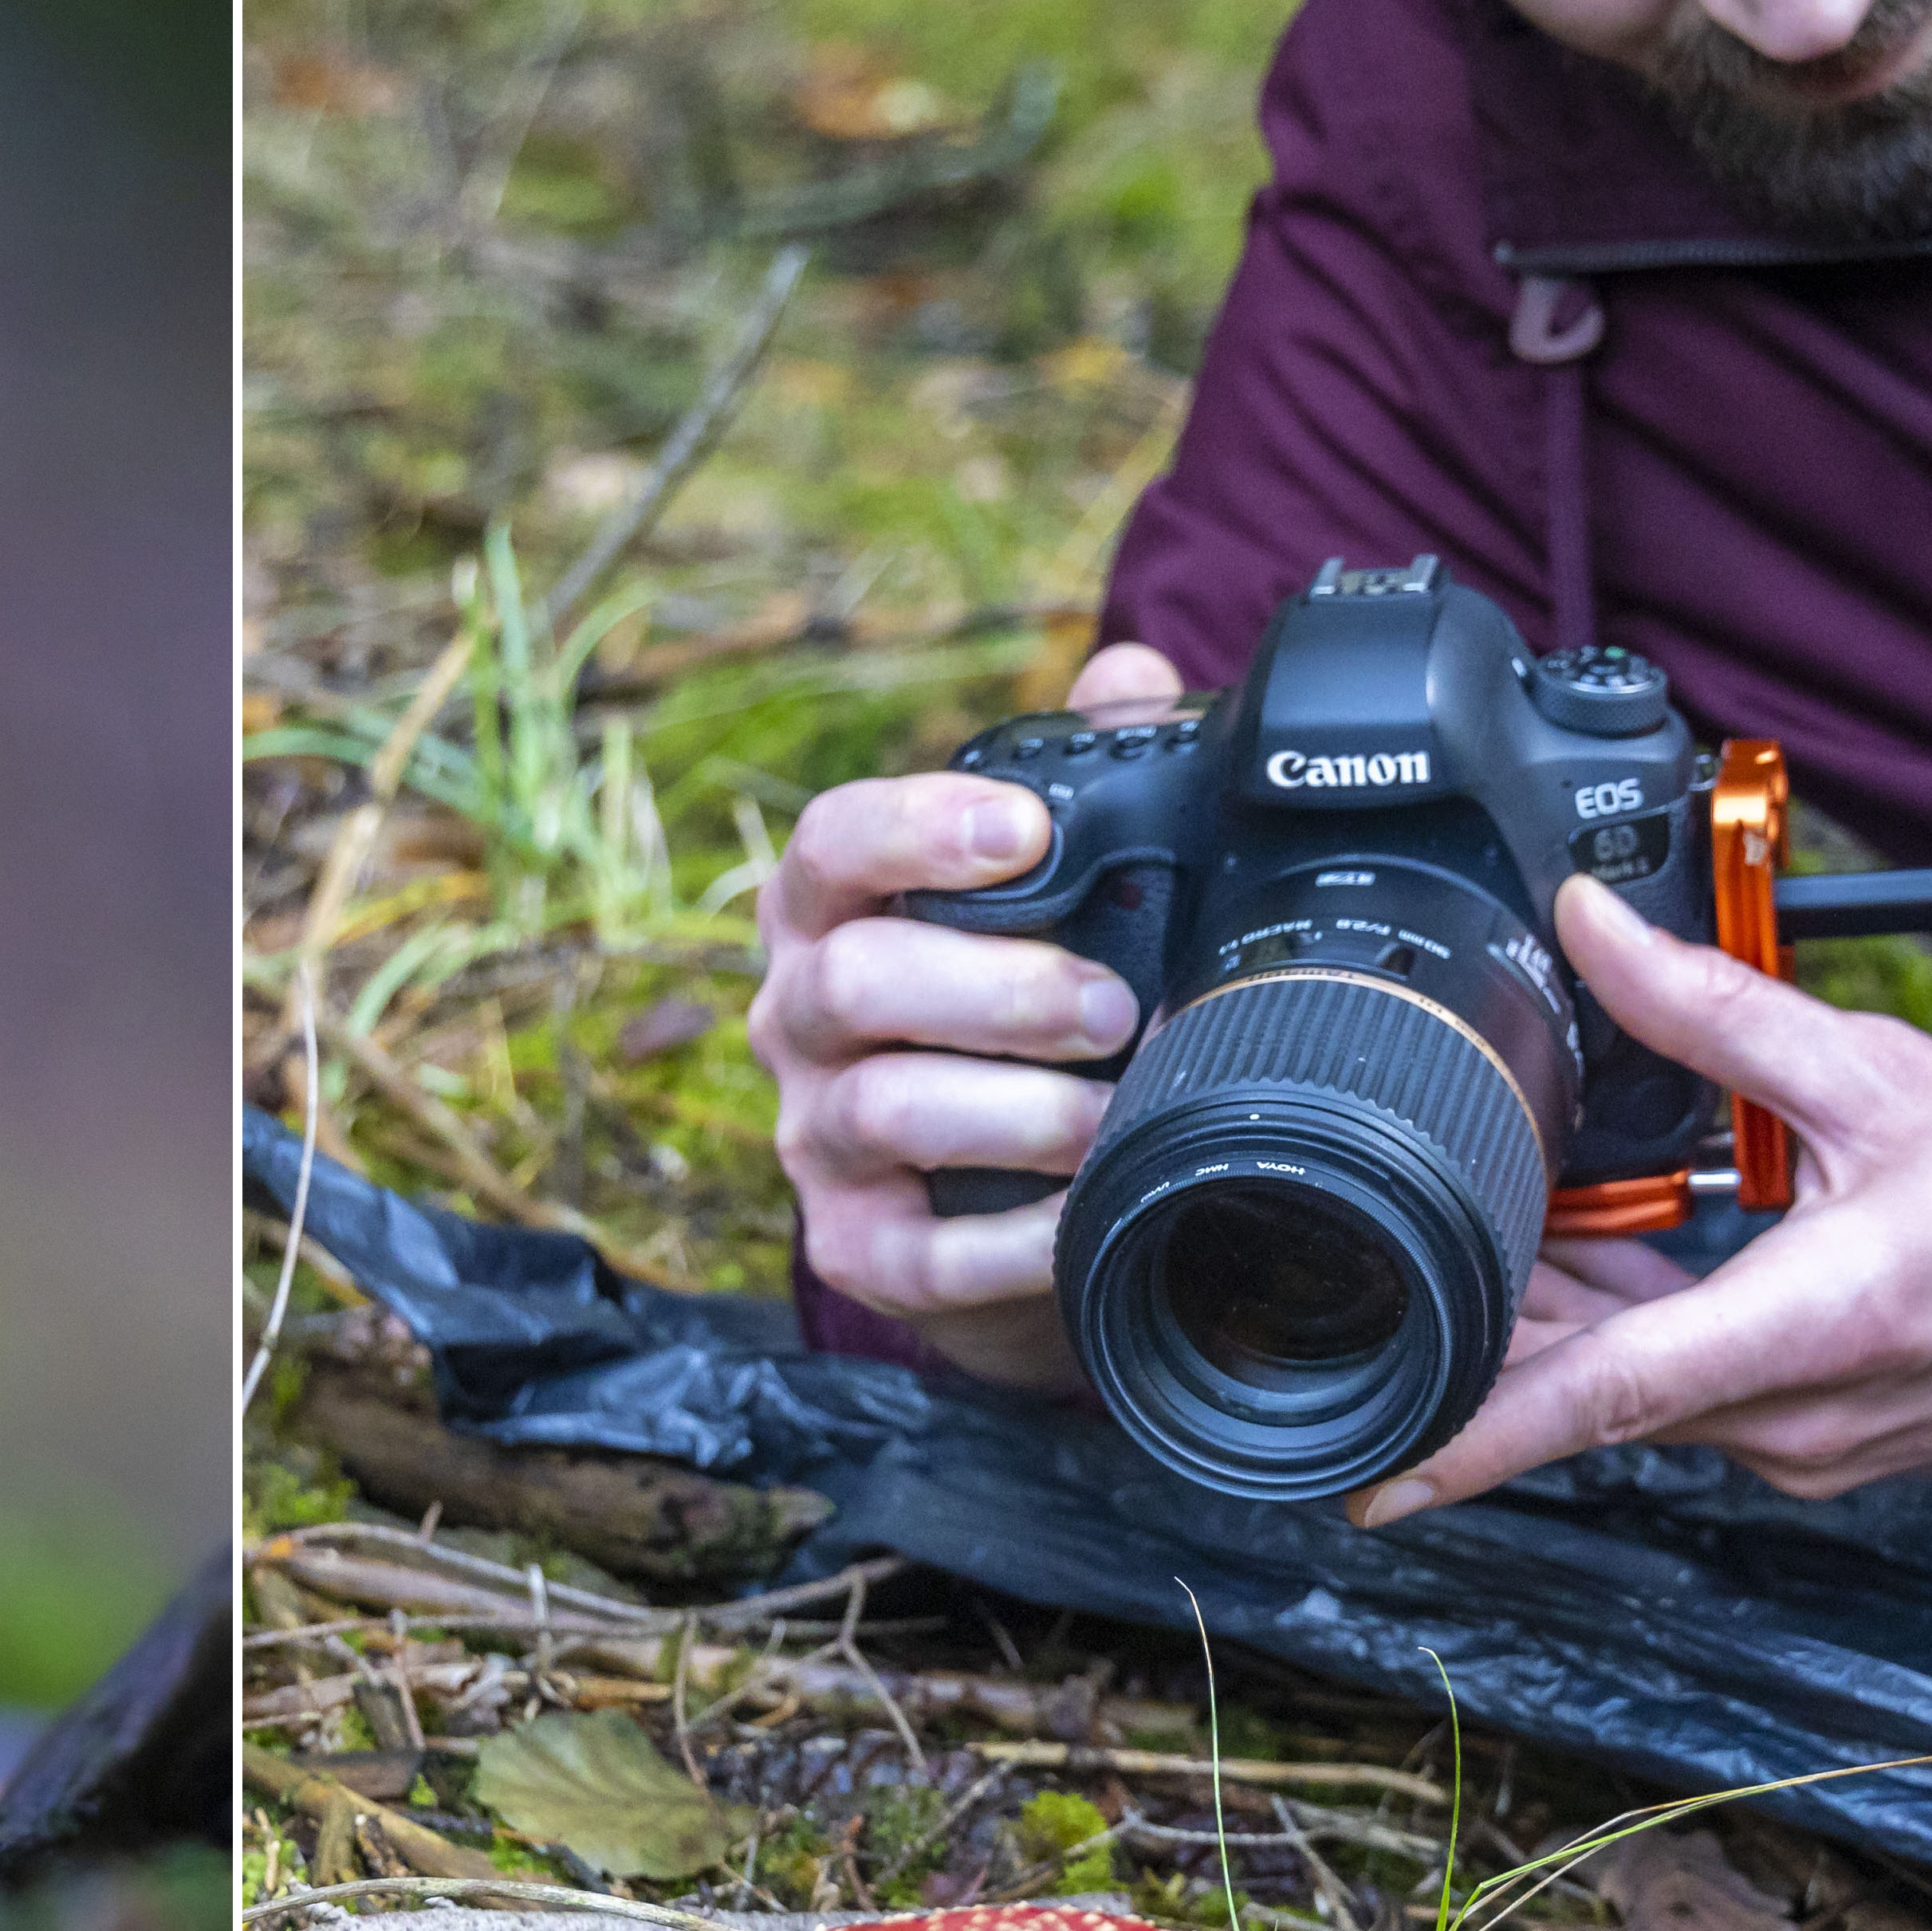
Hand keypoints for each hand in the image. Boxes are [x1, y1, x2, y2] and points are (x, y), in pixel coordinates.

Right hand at [747, 643, 1185, 1394]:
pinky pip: (913, 1253)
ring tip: (1114, 1113)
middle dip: (997, 989)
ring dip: (1013, 1109)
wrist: (1014, 1210)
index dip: (918, 827)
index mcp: (836, 913)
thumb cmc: (1021, 1025)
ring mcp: (815, 1139)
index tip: (1028, 829)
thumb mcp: (1051, 902)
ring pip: (881, 1109)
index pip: (832, 844)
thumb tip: (1131, 677)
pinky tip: (1082, 1218)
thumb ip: (1084, 779)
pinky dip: (1007, 1242)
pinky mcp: (854, 1251)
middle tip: (1112, 1003)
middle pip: (855, 980)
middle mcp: (800, 1017)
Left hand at [1354, 880, 1931, 1521]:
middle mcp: (1801, 1419)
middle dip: (1510, 1331)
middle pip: (1602, 1394)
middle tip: (1435, 1254)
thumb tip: (1593, 930)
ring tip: (1541, 1227)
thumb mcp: (1876, 1073)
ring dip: (1586, 1322)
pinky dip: (1657, 1336)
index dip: (1476, 1439)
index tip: (1376, 1477)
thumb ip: (1715, 1009)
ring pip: (1651, 1397)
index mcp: (1811, 1330)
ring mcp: (1819, 1447)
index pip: (1604, 1403)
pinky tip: (1639, 1257)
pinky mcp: (1835, 1445)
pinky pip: (1707, 1401)